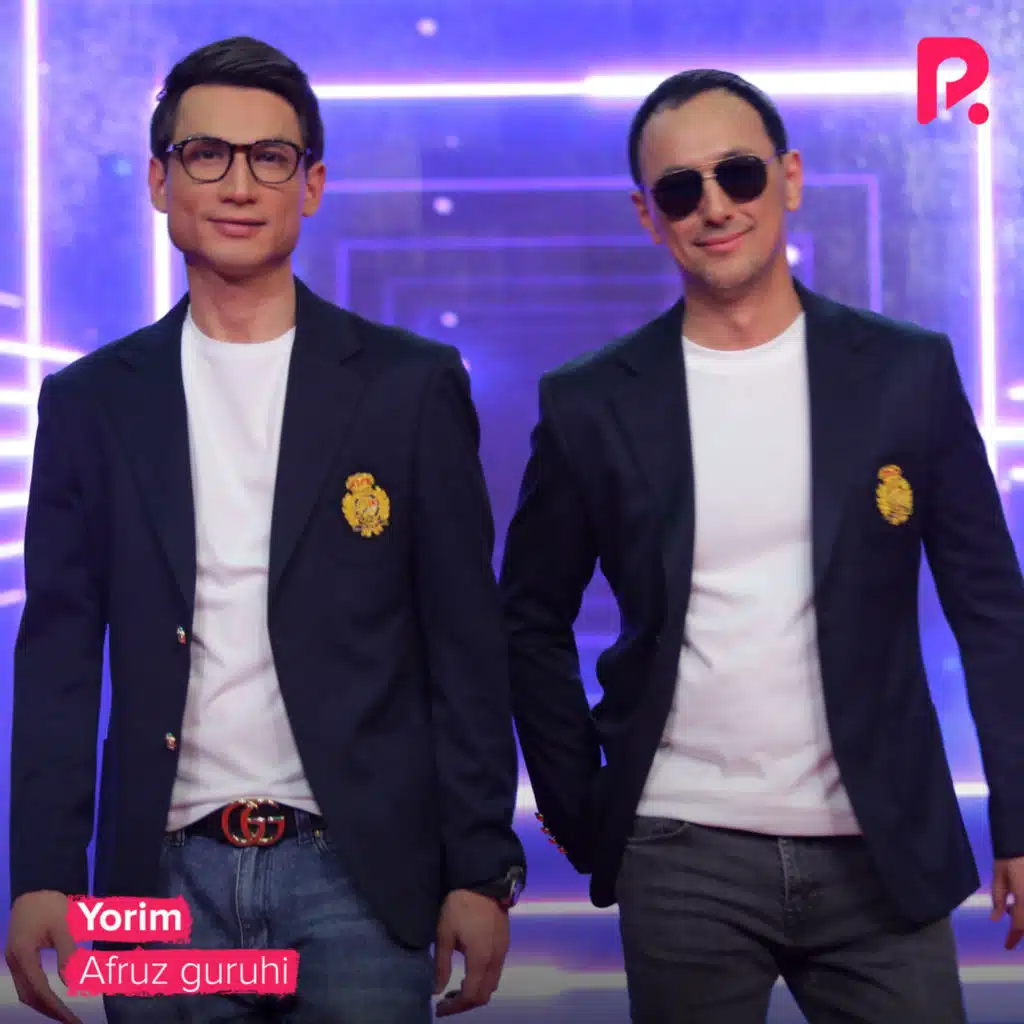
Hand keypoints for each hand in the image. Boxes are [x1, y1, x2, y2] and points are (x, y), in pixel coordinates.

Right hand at [4, 891, 80, 1022]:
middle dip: (50, 1011)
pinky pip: (26, 984)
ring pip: (26, 993)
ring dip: (44, 1006)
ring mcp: (13, 961)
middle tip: (72, 1021)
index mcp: (22, 954)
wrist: (33, 889)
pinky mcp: (18, 959)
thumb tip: (72, 985)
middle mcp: (13, 962)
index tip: (71, 1019)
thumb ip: (68, 954)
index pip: (38, 990)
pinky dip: (40, 995)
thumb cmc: (51, 904)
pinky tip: (53, 1001)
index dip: (55, 1007)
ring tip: (65, 1016)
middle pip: (29, 996)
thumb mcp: (65, 925)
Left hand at [433, 889, 509, 1015]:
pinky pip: (496, 971)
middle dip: (465, 1003)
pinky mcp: (505, 943)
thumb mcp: (444, 933)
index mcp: (480, 959)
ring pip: (492, 984)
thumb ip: (441, 964)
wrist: (483, 880)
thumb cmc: (460, 905)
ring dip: (475, 992)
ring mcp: (503, 951)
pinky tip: (469, 973)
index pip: (471, 996)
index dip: (455, 1007)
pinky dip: (482, 980)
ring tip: (455, 989)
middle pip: (485, 994)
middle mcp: (496, 959)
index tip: (439, 1008)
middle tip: (446, 1002)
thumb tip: (436, 990)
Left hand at [991, 857, 1023, 949]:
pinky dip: (1022, 910)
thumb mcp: (999, 879)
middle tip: (1010, 937)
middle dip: (1019, 930)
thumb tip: (996, 918)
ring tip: (1011, 911)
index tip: (1006, 946)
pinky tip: (1014, 905)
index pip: (1019, 926)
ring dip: (1022, 919)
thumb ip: (998, 900)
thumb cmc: (1007, 860)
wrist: (1018, 846)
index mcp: (1023, 899)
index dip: (1013, 938)